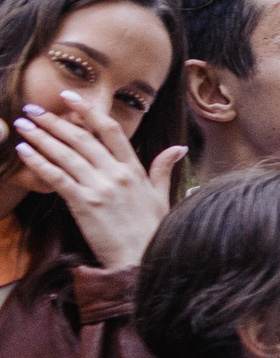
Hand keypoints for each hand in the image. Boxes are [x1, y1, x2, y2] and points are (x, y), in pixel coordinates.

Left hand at [12, 93, 185, 269]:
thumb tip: (178, 148)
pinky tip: (24, 151)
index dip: (88, 111)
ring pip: (66, 154)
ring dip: (41, 137)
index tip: (69, 97)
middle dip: (55, 121)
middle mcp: (116, 174)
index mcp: (134, 169)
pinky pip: (57, 177)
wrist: (141, 260)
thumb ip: (163, 169)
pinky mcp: (83, 204)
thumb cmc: (153, 231)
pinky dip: (38, 162)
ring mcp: (99, 188)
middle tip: (34, 109)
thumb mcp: (162, 197)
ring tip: (24, 124)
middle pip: (82, 138)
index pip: (110, 130)